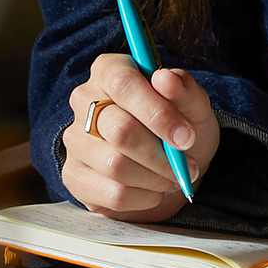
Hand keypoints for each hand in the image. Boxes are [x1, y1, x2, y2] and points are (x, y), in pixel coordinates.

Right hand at [62, 52, 220, 221]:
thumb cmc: (179, 124)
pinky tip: (155, 190)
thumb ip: (184, 89)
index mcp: (109, 70)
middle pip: (119, 130)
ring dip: (156, 178)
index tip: (186, 136)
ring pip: (116, 165)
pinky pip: (112, 194)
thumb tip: (165, 79)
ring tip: (174, 177)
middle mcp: (84, 100)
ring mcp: (75, 139)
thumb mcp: (193, 104)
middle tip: (188, 165)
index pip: (123, 84)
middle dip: (161, 154)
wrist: (171, 163)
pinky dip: (144, 197)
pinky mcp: (74, 176)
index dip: (157, 112)